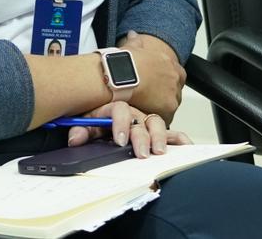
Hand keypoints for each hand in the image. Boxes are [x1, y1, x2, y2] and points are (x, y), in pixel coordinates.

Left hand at [67, 100, 191, 157]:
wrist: (101, 108)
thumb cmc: (95, 118)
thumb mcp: (83, 122)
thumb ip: (80, 130)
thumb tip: (76, 138)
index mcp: (114, 108)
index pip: (120, 110)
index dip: (121, 124)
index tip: (119, 140)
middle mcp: (133, 113)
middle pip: (142, 120)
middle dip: (143, 137)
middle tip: (142, 153)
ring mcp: (145, 121)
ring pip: (157, 124)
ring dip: (160, 137)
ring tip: (160, 152)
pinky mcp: (154, 131)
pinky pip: (170, 132)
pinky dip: (179, 139)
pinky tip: (185, 146)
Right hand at [119, 31, 186, 117]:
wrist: (118, 76)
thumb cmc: (121, 64)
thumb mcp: (130, 47)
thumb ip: (135, 41)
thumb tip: (133, 34)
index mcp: (168, 62)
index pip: (175, 74)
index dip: (164, 81)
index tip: (155, 86)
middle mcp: (174, 76)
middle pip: (174, 90)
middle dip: (164, 95)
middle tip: (149, 101)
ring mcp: (173, 92)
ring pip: (171, 104)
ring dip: (160, 108)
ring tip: (145, 111)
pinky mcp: (167, 107)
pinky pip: (166, 117)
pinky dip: (156, 120)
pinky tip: (145, 121)